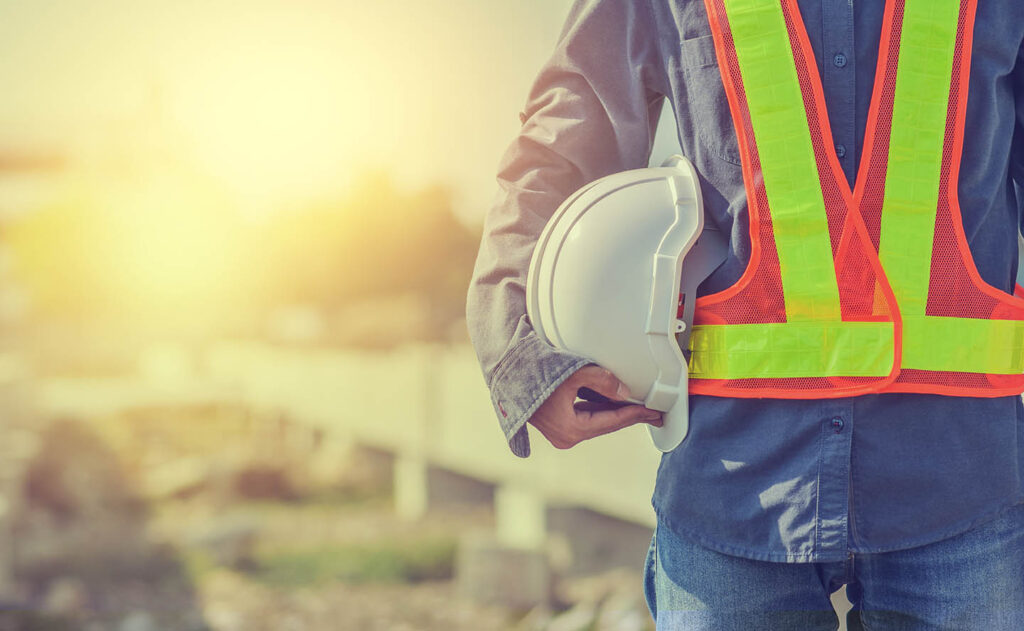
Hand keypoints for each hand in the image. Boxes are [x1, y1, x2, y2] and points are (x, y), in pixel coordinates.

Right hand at [528, 364, 662, 448]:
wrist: (506, 374)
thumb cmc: (534, 374)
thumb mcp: (572, 373)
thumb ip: (602, 380)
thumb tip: (623, 390)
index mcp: (571, 429)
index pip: (611, 422)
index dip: (634, 414)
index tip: (652, 412)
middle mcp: (566, 437)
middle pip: (605, 425)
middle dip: (628, 416)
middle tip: (652, 414)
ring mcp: (560, 433)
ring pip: (596, 422)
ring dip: (615, 413)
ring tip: (637, 408)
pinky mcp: (556, 424)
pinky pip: (585, 418)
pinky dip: (599, 410)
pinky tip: (612, 402)